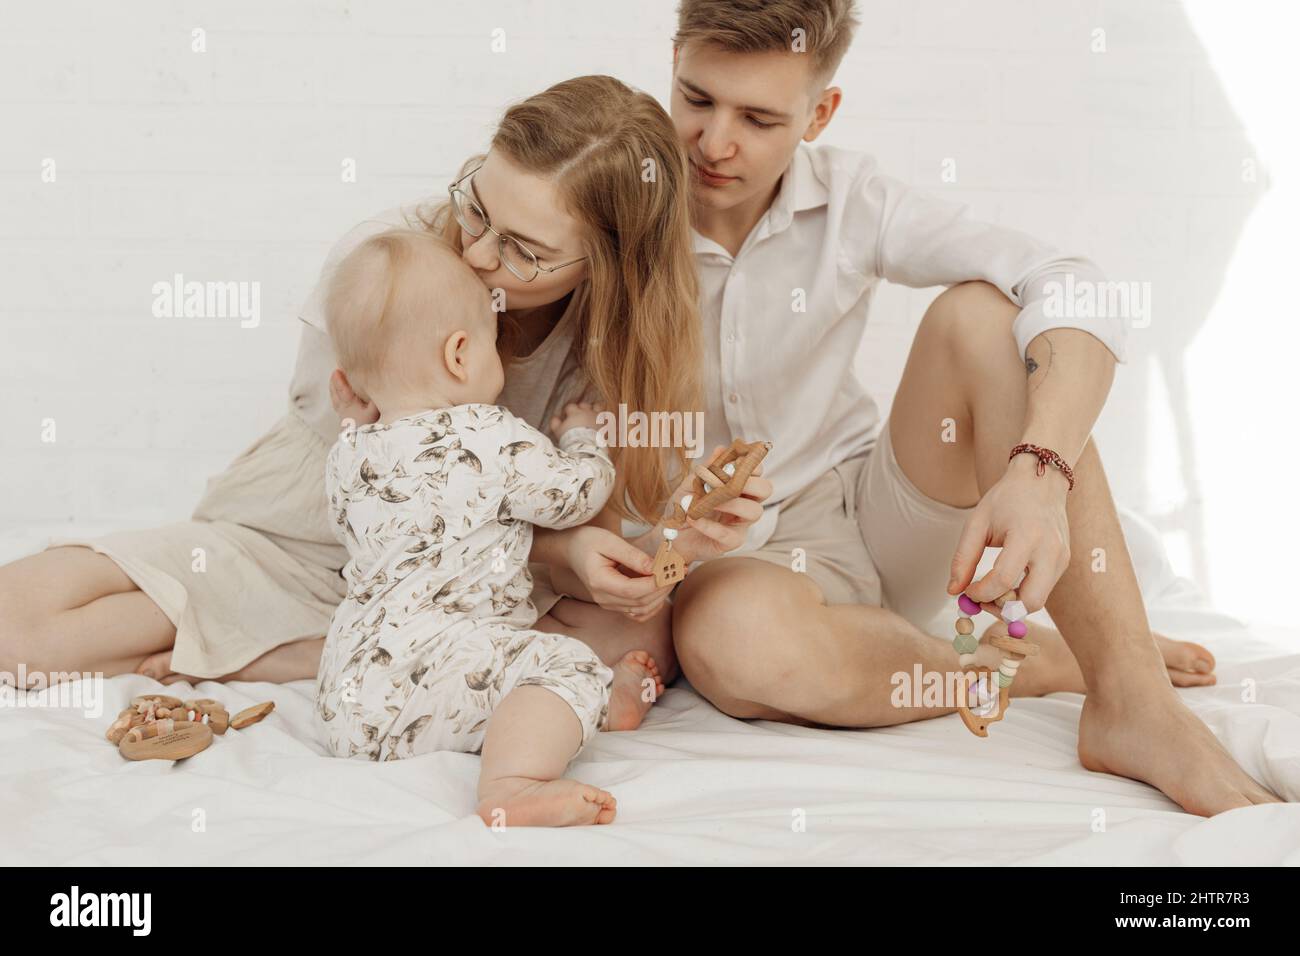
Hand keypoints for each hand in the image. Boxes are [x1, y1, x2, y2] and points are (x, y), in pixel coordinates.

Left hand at [329, 368, 377, 426]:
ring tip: (333, 383)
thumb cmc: (368, 427)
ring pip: (335, 401)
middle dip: (335, 383)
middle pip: (336, 394)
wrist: (359, 446)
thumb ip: (375, 398)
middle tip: (335, 373)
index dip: (339, 380)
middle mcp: (344, 409)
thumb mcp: (375, 411)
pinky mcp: (345, 424)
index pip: (342, 389)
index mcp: (349, 404)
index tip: (337, 370)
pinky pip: (337, 408)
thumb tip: (377, 386)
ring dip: (334, 391)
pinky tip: (339, 401)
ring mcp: (343, 417)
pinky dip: (336, 400)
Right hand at [549, 401, 602, 437]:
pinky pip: (606, 418)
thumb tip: (555, 418)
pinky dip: (604, 419)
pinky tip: (602, 422)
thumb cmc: (570, 438)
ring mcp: (596, 418)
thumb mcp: (558, 431)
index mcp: (575, 412)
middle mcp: (587, 412)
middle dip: (581, 408)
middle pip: (584, 405)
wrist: (584, 446)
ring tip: (593, 412)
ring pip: (598, 406)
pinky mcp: (604, 425)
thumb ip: (555, 423)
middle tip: (578, 415)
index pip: (570, 407)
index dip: (568, 411)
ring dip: (595, 408)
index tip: (566, 416)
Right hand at [564, 525, 673, 621]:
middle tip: (680, 569)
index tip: (672, 568)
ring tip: (674, 575)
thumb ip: (633, 555)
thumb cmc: (588, 541)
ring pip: (642, 610)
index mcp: (600, 582)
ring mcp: (608, 604)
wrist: (572, 550)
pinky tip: (661, 588)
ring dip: (661, 595)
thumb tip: (656, 567)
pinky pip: (638, 613)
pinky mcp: (614, 605)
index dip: (656, 582)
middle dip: (664, 587)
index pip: (634, 590)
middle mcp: (603, 598)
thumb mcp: (609, 540)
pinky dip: (653, 604)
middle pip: (641, 603)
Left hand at [643, 445, 772, 564]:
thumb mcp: (691, 483)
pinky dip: (709, 525)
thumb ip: (707, 468)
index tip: (732, 462)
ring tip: (705, 502)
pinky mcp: (732, 542)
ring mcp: (741, 523)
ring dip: (730, 503)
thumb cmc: (685, 505)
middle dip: (749, 482)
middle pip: (765, 489)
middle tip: (724, 483)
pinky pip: (729, 534)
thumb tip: (721, 449)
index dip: (751, 464)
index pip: (758, 471)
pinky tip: (692, 518)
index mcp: (739, 485)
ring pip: (754, 511)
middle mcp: (745, 502)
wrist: (670, 533)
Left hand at [947, 455, 1070, 612]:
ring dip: (1012, 604)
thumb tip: (953, 592)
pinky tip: (1007, 578)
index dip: (980, 593)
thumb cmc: (1006, 499)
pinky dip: (1022, 593)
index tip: (967, 591)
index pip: (1002, 580)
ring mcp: (1062, 558)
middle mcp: (1050, 550)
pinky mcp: (1064, 562)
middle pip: (1030, 602)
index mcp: (1027, 536)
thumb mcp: (977, 522)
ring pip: (1038, 601)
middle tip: (983, 599)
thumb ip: (963, 558)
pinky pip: (1043, 589)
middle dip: (1002, 608)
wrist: (1040, 481)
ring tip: (992, 588)